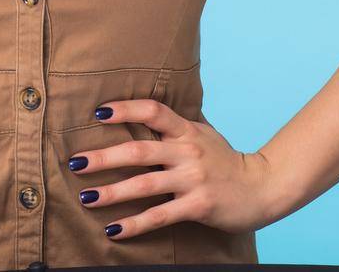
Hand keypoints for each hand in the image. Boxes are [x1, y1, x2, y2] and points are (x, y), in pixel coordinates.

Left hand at [65, 99, 285, 240]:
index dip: (126, 108)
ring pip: (144, 184)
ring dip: (112, 192)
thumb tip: (145, 113)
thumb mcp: (203, 135)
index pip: (153, 110)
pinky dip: (135, 224)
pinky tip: (114, 229)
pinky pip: (160, 215)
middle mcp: (187, 152)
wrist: (262, 187)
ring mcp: (192, 179)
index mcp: (187, 131)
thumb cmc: (226, 161)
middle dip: (104, 157)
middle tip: (75, 162)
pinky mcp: (197, 205)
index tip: (99, 112)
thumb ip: (176, 127)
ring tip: (86, 197)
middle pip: (139, 150)